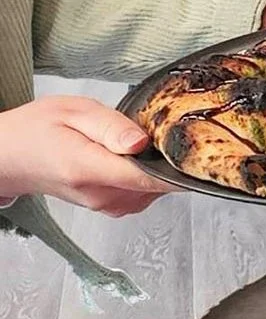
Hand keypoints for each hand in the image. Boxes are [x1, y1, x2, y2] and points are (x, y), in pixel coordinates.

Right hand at [0, 97, 174, 215]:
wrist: (11, 156)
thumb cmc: (37, 130)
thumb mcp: (73, 111)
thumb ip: (111, 126)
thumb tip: (142, 142)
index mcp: (88, 169)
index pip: (148, 177)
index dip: (177, 166)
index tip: (193, 153)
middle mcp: (100, 195)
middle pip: (157, 183)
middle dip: (165, 159)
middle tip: (154, 134)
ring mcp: (107, 205)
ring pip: (154, 189)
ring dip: (154, 167)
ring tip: (130, 144)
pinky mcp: (113, 207)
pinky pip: (144, 192)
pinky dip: (145, 176)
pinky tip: (128, 158)